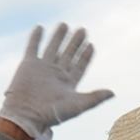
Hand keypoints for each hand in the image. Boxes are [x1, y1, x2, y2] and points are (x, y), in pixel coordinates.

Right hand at [0, 23, 115, 135]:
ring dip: (58, 37)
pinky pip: (32, 47)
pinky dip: (36, 38)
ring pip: (52, 48)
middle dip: (75, 42)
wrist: (26, 115)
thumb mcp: (78, 106)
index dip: (85, 56)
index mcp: (68, 83)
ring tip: (64, 24)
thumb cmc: (52, 114)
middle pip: (68, 54)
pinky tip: (40, 28)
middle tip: (82, 30)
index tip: (91, 45)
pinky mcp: (28, 65)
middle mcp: (56, 74)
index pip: (79, 65)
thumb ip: (95, 98)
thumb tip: (113, 93)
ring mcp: (42, 68)